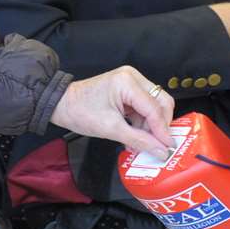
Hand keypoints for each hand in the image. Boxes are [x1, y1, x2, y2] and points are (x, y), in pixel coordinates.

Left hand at [50, 66, 173, 154]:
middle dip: (160, 125)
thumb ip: (139, 140)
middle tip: (158, 145)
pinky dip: (142, 123)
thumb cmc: (80, 112)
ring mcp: (131, 82)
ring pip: (154, 106)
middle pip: (160, 102)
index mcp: (128, 82)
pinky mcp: (128, 90)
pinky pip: (144, 107)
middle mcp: (133, 77)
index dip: (162, 130)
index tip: (168, 147)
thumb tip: (161, 151)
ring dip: (150, 126)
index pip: (154, 108)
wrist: (61, 104)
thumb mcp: (111, 129)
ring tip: (142, 144)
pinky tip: (135, 137)